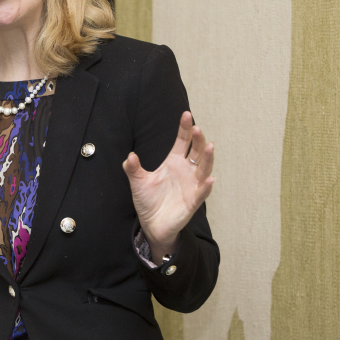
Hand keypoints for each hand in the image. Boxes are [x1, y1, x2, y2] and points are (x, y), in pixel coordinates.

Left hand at [122, 111, 214, 262]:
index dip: (185, 129)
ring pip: (203, 169)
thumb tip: (129, 156)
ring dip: (207, 158)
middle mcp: (186, 171)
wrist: (151, 224)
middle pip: (196, 152)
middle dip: (198, 140)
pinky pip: (201, 193)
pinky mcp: (192, 202)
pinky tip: (209, 179)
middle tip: (197, 128)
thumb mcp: (137, 182)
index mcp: (173, 162)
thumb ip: (132, 168)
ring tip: (210, 146)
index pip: (182, 142)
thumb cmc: (148, 200)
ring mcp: (191, 186)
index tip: (186, 115)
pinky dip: (206, 186)